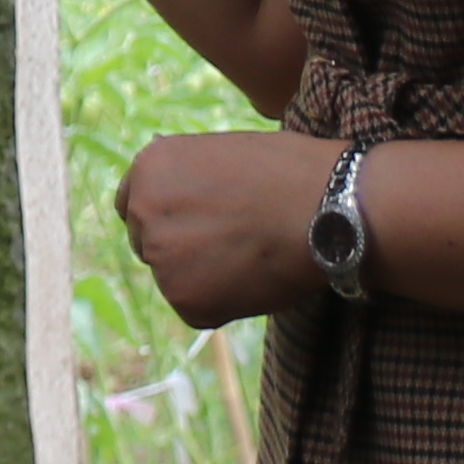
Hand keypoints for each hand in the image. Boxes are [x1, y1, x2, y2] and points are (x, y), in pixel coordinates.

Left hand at [116, 128, 329, 329]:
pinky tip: (256, 278)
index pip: (133, 204)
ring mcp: (161, 258)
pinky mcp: (185, 301)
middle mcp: (143, 210)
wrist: (330, 209)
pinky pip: (198, 309)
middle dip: (180, 248)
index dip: (166, 217)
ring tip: (252, 257)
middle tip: (230, 246)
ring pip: (175, 278)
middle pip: (149, 244)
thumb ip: (187, 178)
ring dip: (204, 277)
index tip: (191, 226)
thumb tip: (178, 200)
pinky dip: (223, 303)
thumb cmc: (290, 174)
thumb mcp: (223, 154)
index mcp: (150, 167)